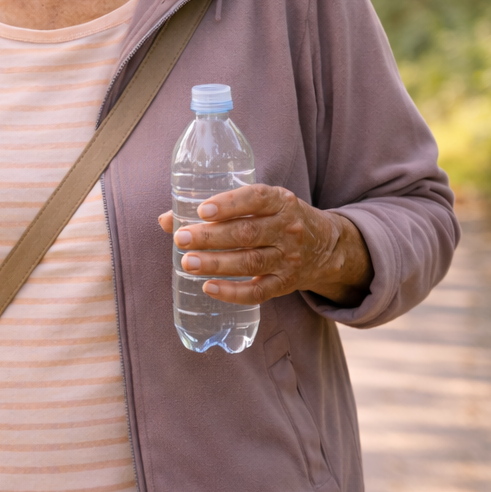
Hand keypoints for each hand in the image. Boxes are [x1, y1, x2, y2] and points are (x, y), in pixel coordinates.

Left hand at [158, 185, 372, 307]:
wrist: (326, 245)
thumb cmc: (276, 217)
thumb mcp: (257, 203)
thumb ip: (216, 208)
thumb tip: (165, 220)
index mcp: (280, 201)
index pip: (256, 199)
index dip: (229, 204)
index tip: (203, 210)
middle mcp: (287, 228)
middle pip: (246, 234)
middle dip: (211, 237)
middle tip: (181, 239)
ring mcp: (288, 258)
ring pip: (250, 263)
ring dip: (216, 264)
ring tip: (187, 263)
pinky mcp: (286, 283)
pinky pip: (259, 292)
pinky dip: (233, 293)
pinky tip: (209, 288)